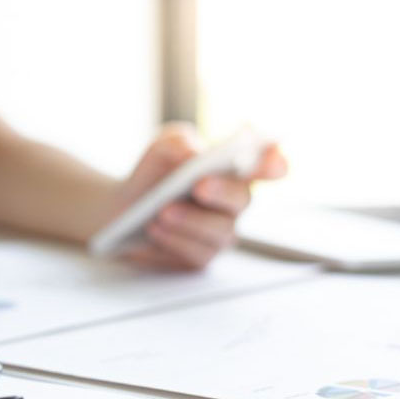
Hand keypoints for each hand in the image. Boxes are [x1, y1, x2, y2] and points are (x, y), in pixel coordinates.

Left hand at [115, 123, 287, 269]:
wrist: (124, 206)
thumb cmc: (154, 174)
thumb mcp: (162, 148)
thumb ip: (178, 143)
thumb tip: (194, 153)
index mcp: (235, 169)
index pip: (268, 166)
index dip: (275, 164)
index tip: (272, 158)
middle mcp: (234, 201)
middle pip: (243, 199)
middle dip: (223, 191)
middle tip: (199, 186)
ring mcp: (221, 230)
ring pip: (221, 230)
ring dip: (192, 220)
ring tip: (163, 211)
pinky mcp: (202, 255)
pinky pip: (198, 252)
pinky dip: (175, 239)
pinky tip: (156, 228)